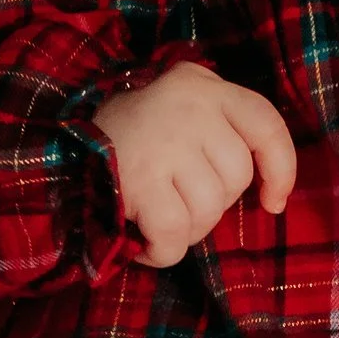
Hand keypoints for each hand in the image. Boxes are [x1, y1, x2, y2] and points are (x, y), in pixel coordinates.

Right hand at [93, 63, 296, 266]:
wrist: (58, 146)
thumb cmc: (133, 137)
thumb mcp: (181, 109)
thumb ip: (224, 132)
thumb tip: (273, 193)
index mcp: (203, 86)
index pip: (266, 123)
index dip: (281, 167)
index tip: (274, 200)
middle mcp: (188, 108)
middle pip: (236, 177)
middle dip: (213, 201)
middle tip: (174, 193)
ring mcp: (164, 144)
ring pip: (209, 211)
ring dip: (186, 227)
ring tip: (155, 211)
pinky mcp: (139, 181)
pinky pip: (175, 235)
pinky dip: (162, 250)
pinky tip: (144, 241)